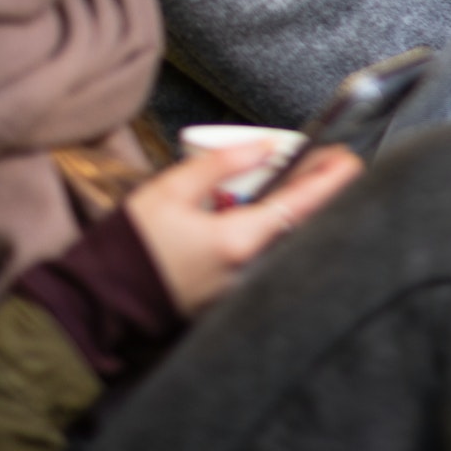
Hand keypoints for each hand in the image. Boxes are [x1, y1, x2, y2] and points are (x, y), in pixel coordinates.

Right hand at [124, 142, 362, 317]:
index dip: (329, 181)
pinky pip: (265, 255)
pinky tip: (272, 207)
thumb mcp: (169, 191)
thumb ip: (219, 165)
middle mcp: (248, 269)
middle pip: (300, 224)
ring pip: (284, 240)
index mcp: (237, 242)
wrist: (101, 304)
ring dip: (297, 208)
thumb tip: (261, 146)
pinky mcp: (229, 294)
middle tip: (331, 159)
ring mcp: (241, 286)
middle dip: (319, 190)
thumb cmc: (130, 247)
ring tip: (303, 176)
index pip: (300, 206)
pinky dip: (276, 228)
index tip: (350, 158)